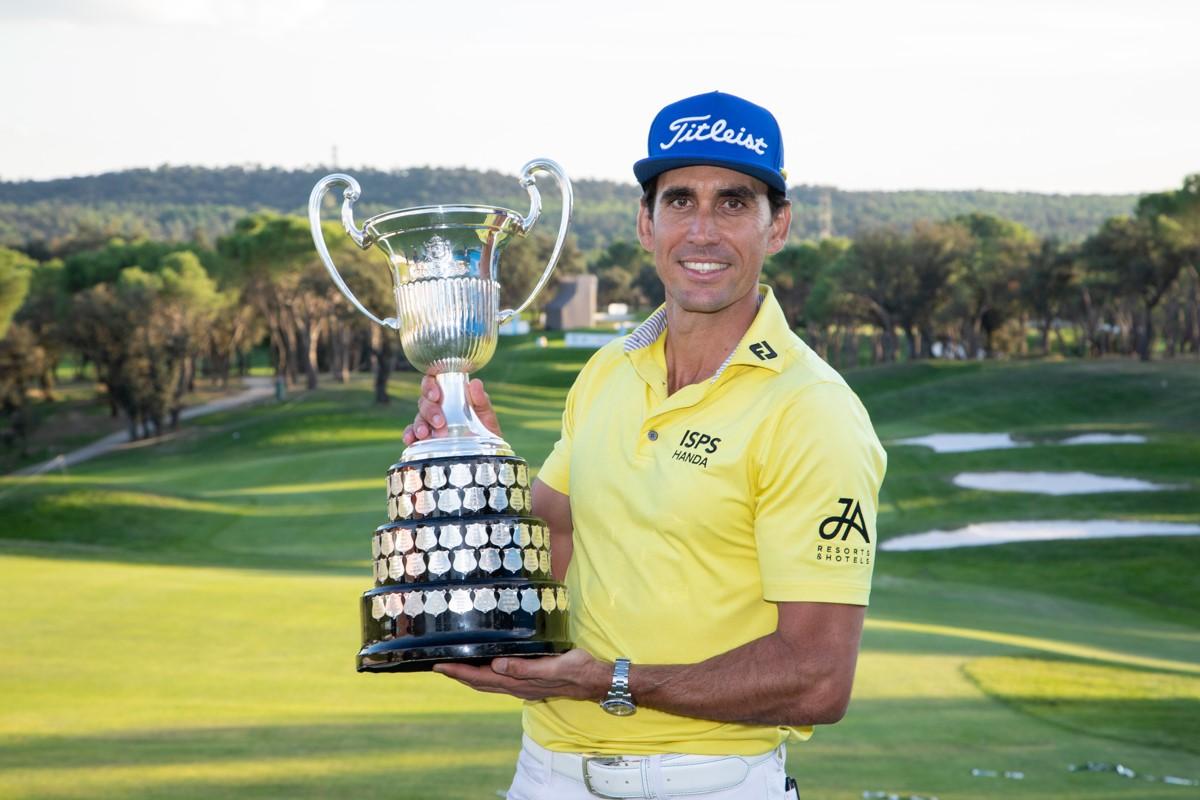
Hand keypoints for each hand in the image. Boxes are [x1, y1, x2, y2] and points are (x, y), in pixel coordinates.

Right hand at [402, 373, 501, 444]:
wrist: (486, 456)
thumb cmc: (486, 432)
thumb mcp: (487, 416)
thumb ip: (481, 401)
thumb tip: (475, 383)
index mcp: (451, 396)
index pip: (434, 382)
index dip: (430, 385)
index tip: (436, 395)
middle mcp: (438, 408)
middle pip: (424, 401)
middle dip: (430, 410)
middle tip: (440, 422)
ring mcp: (430, 423)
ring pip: (418, 417)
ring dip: (420, 424)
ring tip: (425, 434)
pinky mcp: (425, 439)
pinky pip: (411, 433)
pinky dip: (409, 435)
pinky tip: (411, 440)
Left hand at [433, 649, 608, 701]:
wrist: (595, 681)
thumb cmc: (577, 670)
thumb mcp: (553, 666)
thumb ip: (525, 668)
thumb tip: (496, 665)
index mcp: (520, 684)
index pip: (482, 678)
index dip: (460, 672)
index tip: (440, 666)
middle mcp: (518, 688)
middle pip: (480, 683)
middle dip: (458, 674)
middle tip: (438, 665)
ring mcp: (523, 687)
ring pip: (489, 683)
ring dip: (469, 676)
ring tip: (454, 667)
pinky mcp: (530, 682)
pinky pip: (500, 681)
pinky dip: (485, 675)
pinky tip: (485, 668)